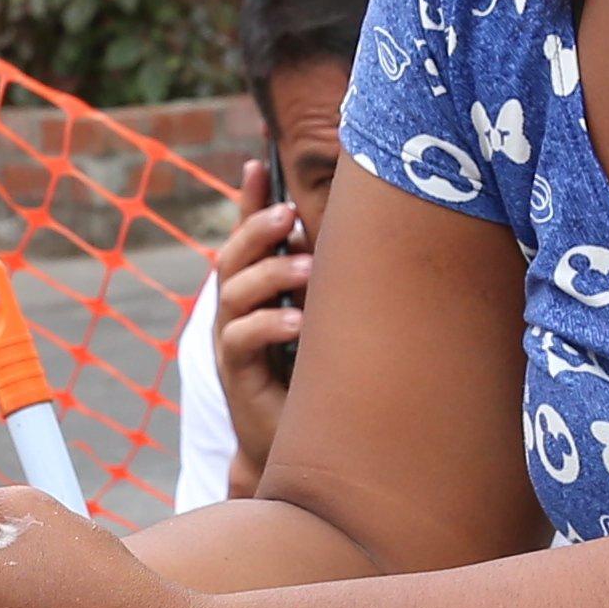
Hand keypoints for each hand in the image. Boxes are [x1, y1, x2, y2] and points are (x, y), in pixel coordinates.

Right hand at [211, 178, 308, 495]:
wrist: (302, 447)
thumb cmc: (323, 377)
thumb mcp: (330, 320)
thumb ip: (336, 283)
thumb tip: (376, 234)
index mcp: (256, 290)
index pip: (246, 236)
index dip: (247, 199)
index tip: (256, 160)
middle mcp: (237, 310)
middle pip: (232, 256)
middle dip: (257, 229)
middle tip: (288, 213)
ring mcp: (232, 341)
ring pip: (234, 292)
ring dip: (272, 273)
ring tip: (309, 267)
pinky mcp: (238, 375)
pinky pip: (241, 340)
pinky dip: (269, 325)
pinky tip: (299, 323)